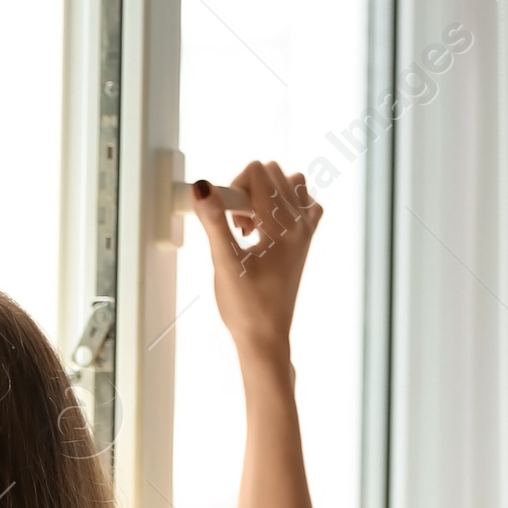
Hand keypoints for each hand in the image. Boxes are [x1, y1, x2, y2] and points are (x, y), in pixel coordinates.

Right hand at [191, 159, 322, 370]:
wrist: (266, 336)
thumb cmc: (246, 306)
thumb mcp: (224, 263)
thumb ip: (214, 221)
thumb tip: (201, 187)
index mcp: (284, 225)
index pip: (258, 172)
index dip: (233, 189)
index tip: (227, 221)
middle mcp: (301, 222)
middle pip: (273, 173)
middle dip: (247, 190)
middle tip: (236, 226)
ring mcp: (306, 230)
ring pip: (290, 184)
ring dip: (265, 195)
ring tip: (250, 226)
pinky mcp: (305, 239)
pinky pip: (302, 203)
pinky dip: (282, 205)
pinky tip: (264, 229)